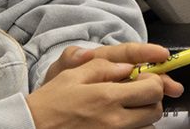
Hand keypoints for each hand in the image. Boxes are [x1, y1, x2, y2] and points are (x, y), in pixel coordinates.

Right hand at [28, 44, 181, 128]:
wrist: (34, 128)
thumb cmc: (51, 103)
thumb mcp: (72, 75)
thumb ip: (103, 67)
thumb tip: (127, 66)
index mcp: (107, 97)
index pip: (152, 89)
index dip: (155, 80)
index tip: (149, 75)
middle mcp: (115, 120)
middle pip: (155, 110)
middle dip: (152, 97)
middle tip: (138, 90)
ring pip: (147, 126)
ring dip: (143, 114)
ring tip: (126, 105)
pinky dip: (133, 126)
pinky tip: (118, 118)